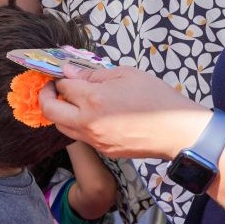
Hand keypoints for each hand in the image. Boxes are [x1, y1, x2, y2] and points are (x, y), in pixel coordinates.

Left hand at [39, 65, 210, 159]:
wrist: (178, 132)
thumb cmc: (157, 99)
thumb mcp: (126, 75)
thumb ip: (93, 74)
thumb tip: (69, 72)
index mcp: (94, 100)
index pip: (62, 87)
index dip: (60, 78)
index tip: (63, 73)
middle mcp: (89, 123)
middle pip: (50, 111)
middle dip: (46, 96)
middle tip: (53, 87)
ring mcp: (95, 140)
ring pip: (62, 127)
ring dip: (59, 112)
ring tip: (71, 100)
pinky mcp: (103, 151)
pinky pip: (80, 136)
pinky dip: (76, 124)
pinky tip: (89, 114)